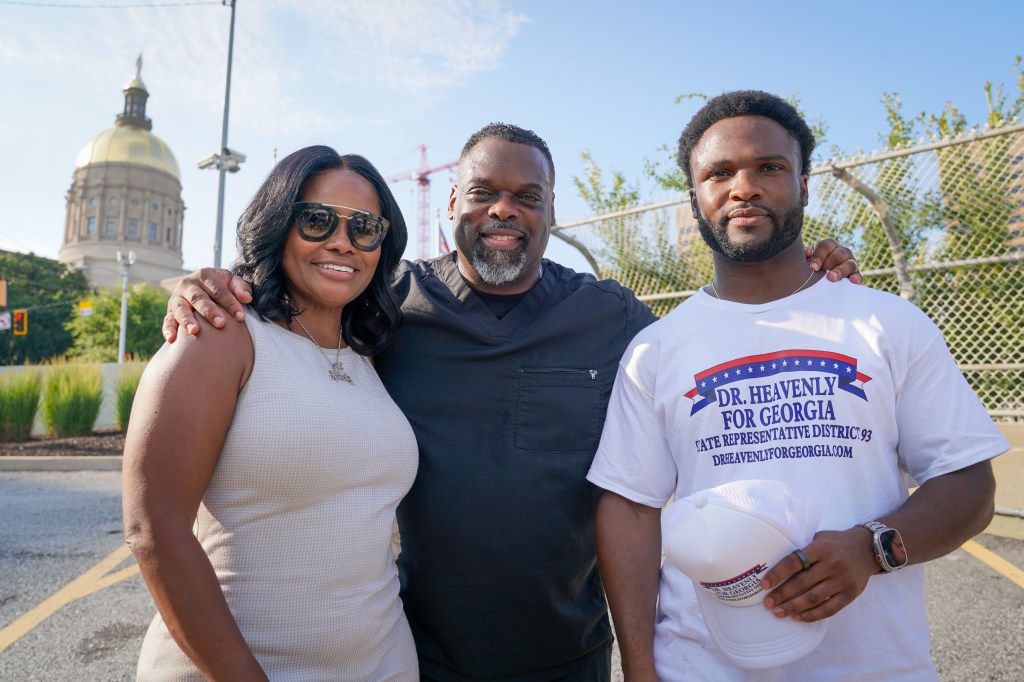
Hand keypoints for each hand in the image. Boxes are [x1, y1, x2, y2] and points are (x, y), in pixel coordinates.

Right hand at [162, 268, 252, 341]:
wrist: (201, 287)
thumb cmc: (220, 287)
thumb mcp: (231, 281)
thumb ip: (240, 287)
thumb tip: (247, 298)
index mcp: (204, 275)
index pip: (219, 290)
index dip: (230, 303)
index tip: (241, 316)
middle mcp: (188, 285)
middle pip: (198, 298)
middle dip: (209, 311)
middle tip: (220, 323)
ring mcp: (177, 298)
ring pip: (180, 308)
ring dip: (186, 320)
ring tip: (194, 331)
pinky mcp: (170, 311)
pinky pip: (167, 320)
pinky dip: (168, 329)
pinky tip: (171, 340)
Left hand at [759, 527, 876, 622]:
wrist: (868, 549)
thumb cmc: (836, 543)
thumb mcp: (819, 538)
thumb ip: (802, 548)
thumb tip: (775, 561)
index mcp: (820, 548)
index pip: (794, 562)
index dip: (777, 574)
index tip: (764, 584)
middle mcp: (832, 564)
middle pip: (802, 583)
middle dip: (782, 595)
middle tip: (768, 603)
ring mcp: (842, 581)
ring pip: (814, 598)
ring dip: (793, 607)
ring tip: (778, 612)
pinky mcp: (850, 594)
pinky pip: (829, 609)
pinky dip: (812, 615)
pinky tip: (798, 617)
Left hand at [805, 239, 861, 283]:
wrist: (814, 282)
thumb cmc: (807, 269)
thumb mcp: (804, 262)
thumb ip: (803, 257)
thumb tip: (806, 253)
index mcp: (828, 247)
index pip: (826, 245)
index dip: (819, 255)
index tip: (812, 267)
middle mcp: (840, 253)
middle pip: (839, 253)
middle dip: (829, 262)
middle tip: (819, 271)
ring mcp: (849, 263)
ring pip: (849, 263)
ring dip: (840, 270)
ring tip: (831, 277)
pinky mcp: (854, 275)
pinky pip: (857, 275)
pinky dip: (856, 278)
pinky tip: (853, 282)